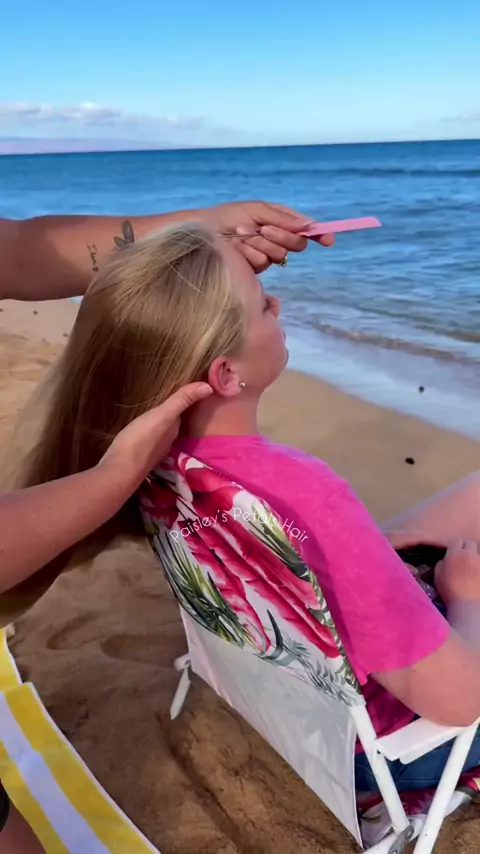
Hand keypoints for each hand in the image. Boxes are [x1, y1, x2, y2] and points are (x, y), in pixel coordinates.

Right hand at [98, 382, 211, 488]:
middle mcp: (166, 442)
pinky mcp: (136, 456)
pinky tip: (139, 431)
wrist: (120, 469)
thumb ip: (183, 400)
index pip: (182, 415)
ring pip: (159, 434)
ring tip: (153, 413)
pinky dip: (145, 435)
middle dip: (170, 414)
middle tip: (166, 399)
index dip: (182, 404)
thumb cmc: (141, 439)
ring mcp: (151, 451)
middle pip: (170, 425)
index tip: (183, 392)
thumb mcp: (163, 415)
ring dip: (158, 425)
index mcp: (173, 431)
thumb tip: (209, 386)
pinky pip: (145, 441)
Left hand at [201, 201, 334, 272]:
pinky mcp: (254, 269)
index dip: (318, 234)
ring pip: (279, 254)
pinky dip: (250, 253)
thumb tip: (309, 225)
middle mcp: (275, 239)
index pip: (304, 229)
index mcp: (278, 221)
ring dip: (259, 243)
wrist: (202, 233)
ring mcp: (265, 254)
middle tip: (262, 229)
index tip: (327, 240)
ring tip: (240, 234)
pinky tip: (236, 248)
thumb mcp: (256, 210)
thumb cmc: (226, 217)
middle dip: (281, 236)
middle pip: (296, 244)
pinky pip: (263, 262)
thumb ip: (283, 218)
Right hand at [435, 539, 479, 604]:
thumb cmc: (450, 591)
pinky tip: (476, 575)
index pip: (457, 540)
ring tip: (472, 567)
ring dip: (475, 558)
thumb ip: (442, 563)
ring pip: (479, 553)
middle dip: (467, 548)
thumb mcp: (438, 575)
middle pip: (470, 543)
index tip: (454, 552)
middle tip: (464, 557)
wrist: (468, 606)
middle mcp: (470, 554)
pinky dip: (478, 567)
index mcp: (455, 553)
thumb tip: (446, 559)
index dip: (455, 546)